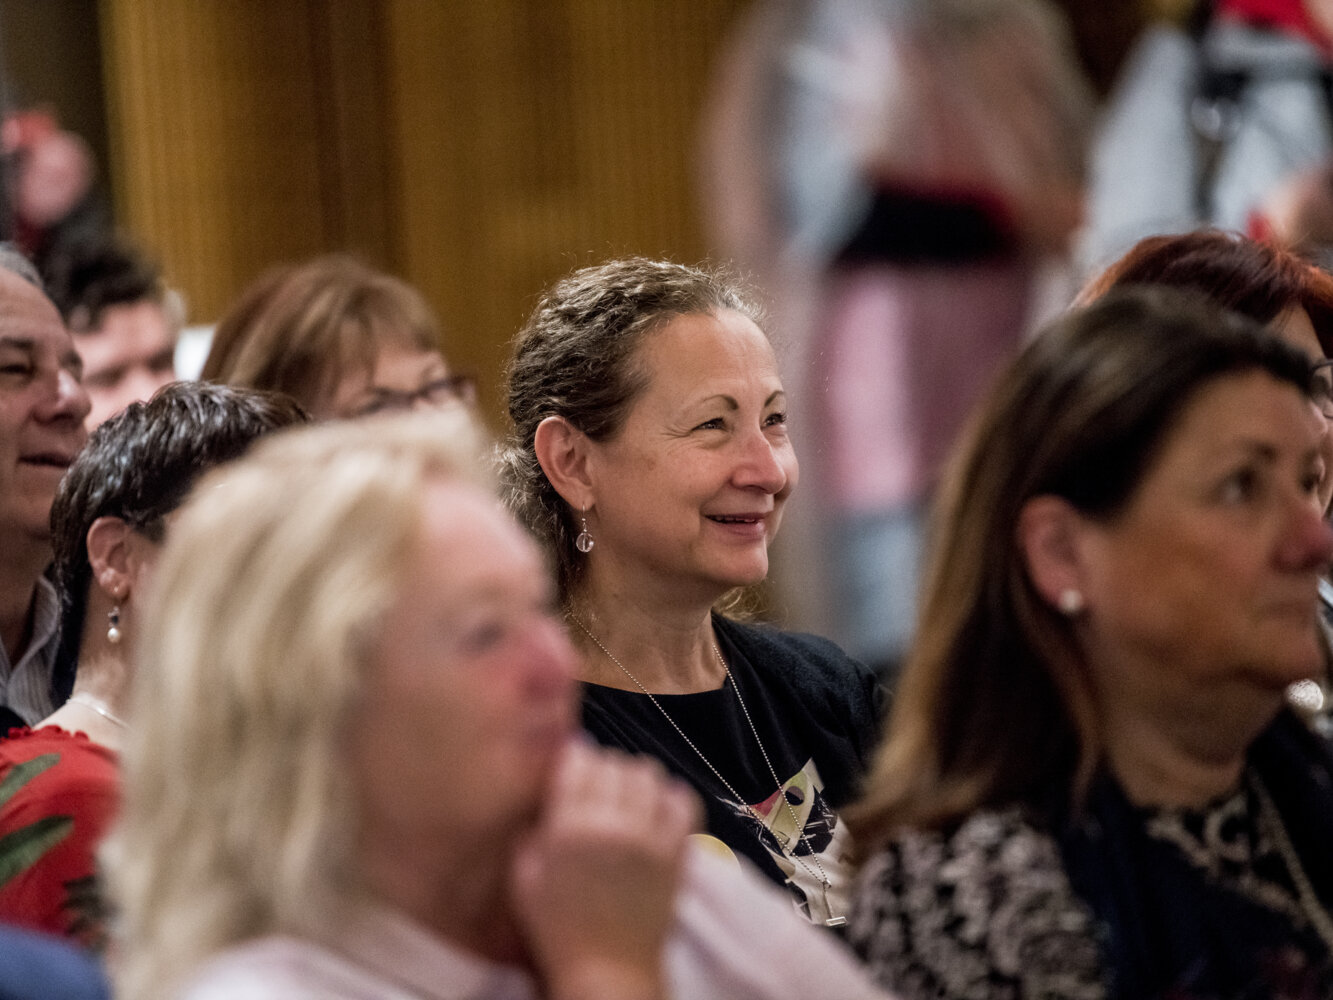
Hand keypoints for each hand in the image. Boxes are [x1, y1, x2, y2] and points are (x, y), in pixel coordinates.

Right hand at [509, 741, 700, 999]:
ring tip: (626, 797)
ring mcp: (650, 836)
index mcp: (568, 827)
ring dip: (634, 779)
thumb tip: (544, 796)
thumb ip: (529, 832)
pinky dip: (670, 796)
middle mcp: (612, 823)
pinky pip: (683, 800)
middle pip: (613, 762)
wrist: (608, 971)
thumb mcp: (524, 879)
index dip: (574, 758)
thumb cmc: (559, 931)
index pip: (578, 758)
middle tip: (596, 788)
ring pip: (648, 773)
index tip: (572, 769)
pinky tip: (657, 808)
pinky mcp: (678, 851)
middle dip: (602, 768)